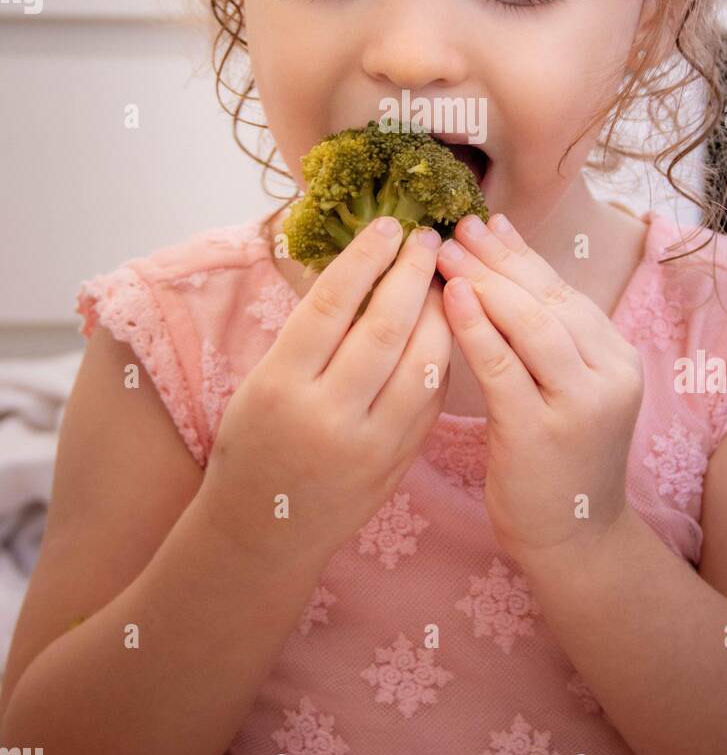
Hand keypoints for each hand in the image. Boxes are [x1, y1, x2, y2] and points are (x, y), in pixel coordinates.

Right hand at [199, 218, 451, 572]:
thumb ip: (310, 333)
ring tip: (444, 278)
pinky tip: (443, 328)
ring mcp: (369, 443)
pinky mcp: (398, 463)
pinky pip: (431, 397)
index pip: (332, 304)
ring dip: (441, 312)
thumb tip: (361, 264)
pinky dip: (441, 355)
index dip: (366, 257)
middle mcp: (328, 414)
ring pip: (422, 362)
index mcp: (282, 384)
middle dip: (413, 274)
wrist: (264, 530)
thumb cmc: (254, 442)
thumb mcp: (262, 381)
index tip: (389, 224)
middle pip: (385, 327)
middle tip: (427, 239)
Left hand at [436, 213, 643, 567]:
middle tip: (454, 228)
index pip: (562, 290)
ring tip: (443, 254)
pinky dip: (475, 327)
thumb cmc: (558, 457)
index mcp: (618, 356)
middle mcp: (610, 374)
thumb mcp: (566, 388)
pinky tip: (449, 300)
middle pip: (547, 300)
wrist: (574, 538)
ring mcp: (580, 404)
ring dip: (483, 282)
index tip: (482, 221)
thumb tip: (501, 260)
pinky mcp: (542, 432)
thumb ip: (545, 335)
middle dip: (497, 259)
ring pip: (530, 324)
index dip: (519, 253)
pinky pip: (503, 366)